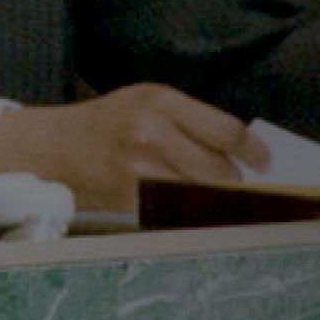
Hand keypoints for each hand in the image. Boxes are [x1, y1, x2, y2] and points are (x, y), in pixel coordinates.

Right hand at [0, 83, 268, 210]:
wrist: (54, 148)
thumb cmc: (107, 123)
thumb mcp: (147, 101)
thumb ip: (191, 120)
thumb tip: (241, 152)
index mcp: (159, 102)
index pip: (225, 131)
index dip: (253, 151)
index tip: (265, 162)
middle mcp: (150, 135)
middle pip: (219, 172)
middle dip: (238, 184)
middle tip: (247, 188)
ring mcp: (139, 173)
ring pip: (202, 199)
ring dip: (219, 205)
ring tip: (224, 202)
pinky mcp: (130, 203)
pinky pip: (177, 216)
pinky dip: (191, 217)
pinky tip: (193, 212)